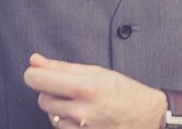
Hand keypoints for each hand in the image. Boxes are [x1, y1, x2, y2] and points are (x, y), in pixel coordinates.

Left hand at [23, 53, 165, 128]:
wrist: (148, 118)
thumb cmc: (126, 92)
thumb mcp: (99, 72)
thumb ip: (63, 67)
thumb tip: (34, 60)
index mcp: (86, 87)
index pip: (39, 80)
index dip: (33, 74)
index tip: (35, 72)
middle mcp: (81, 110)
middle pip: (42, 99)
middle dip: (50, 92)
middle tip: (69, 88)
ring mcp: (81, 128)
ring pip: (51, 116)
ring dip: (59, 108)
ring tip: (81, 103)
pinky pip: (61, 128)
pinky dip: (68, 122)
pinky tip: (84, 117)